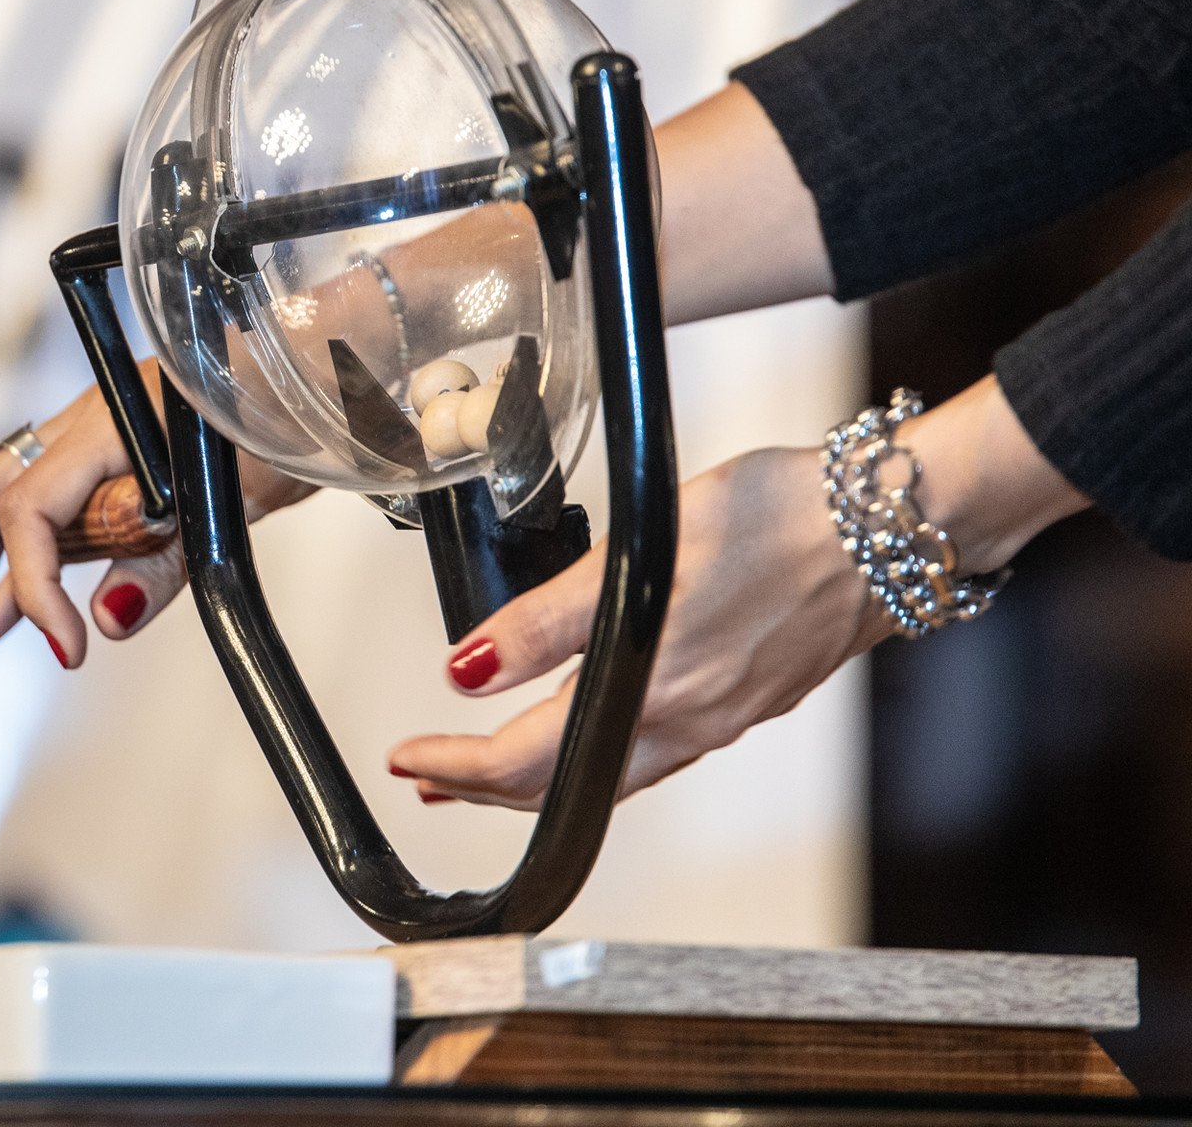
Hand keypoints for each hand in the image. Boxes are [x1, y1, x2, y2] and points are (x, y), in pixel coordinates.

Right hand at [0, 358, 314, 681]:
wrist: (313, 376)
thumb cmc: (283, 422)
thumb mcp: (238, 498)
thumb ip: (165, 559)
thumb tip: (106, 621)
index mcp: (109, 422)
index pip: (30, 509)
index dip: (35, 588)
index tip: (66, 650)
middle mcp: (83, 425)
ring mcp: (85, 441)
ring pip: (2, 509)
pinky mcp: (102, 464)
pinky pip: (39, 514)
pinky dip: (10, 567)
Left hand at [389, 446, 883, 804]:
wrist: (898, 526)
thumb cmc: (786, 518)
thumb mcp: (644, 547)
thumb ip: (551, 616)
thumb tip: (469, 666)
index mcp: (655, 690)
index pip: (523, 760)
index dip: (454, 766)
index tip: (408, 759)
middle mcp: (689, 723)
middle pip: (562, 787)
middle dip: (483, 789)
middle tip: (429, 776)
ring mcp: (722, 719)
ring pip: (608, 778)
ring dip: (537, 777)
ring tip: (485, 767)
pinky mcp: (747, 702)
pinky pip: (654, 756)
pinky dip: (597, 757)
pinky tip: (587, 730)